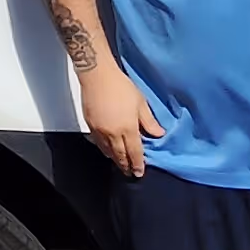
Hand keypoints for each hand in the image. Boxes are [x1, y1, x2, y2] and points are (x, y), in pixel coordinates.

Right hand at [82, 63, 172, 177]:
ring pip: (107, 151)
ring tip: (120, 164)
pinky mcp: (91, 125)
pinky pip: (98, 143)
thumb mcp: (140, 103)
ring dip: (115, 160)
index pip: (134, 152)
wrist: (98, 76)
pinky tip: (107, 150)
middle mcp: (113, 133)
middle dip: (126, 166)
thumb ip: (149, 121)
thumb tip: (158, 134)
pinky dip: (104, 150)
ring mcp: (100, 131)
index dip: (138, 163)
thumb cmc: (121, 86)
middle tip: (130, 173)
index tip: (139, 172)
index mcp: (128, 128)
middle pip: (120, 155)